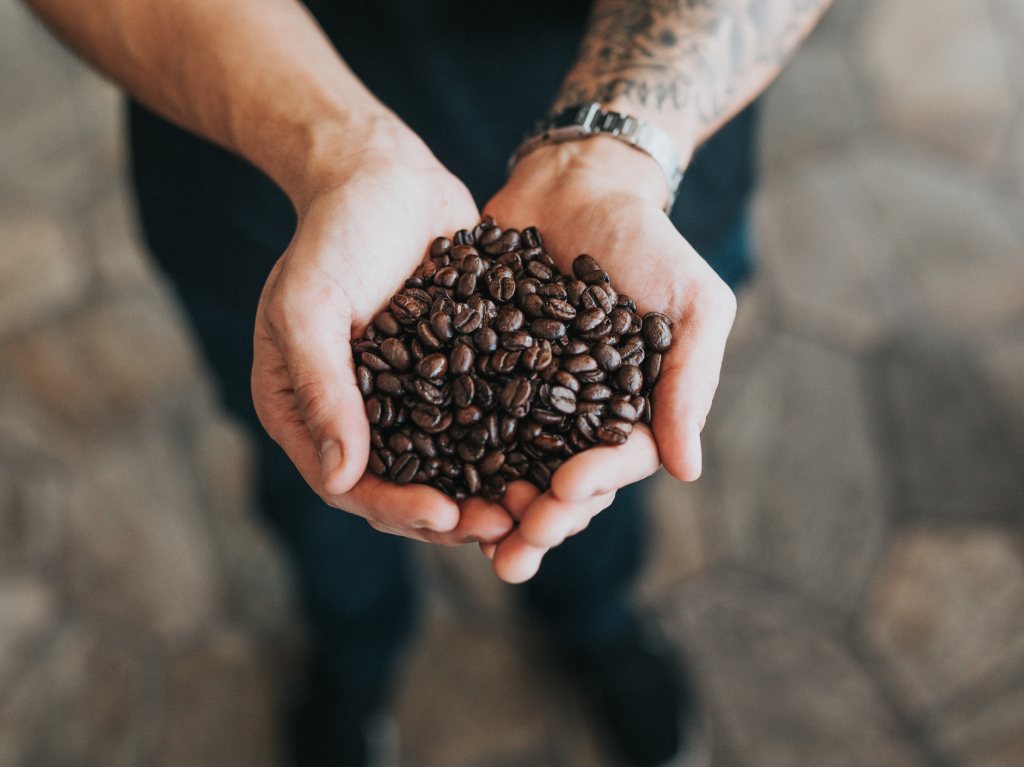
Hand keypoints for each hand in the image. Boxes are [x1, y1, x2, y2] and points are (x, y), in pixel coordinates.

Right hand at [252, 146, 513, 545]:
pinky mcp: (460, 373)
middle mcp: (363, 417)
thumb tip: (341, 479)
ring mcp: (414, 398)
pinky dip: (519, 442)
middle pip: (410, 487)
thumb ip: (321, 389)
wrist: (381, 176)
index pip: (352, 484)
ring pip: (455, 464)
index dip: (397, 508)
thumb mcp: (308, 307)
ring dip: (496, 490)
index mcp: (311, 414)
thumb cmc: (330, 235)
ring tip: (542, 506)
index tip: (444, 518)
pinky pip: (488, 419)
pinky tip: (560, 455)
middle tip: (509, 528)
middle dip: (458, 514)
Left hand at [482, 137, 736, 581]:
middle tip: (512, 551)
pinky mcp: (482, 372)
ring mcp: (529, 397)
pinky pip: (467, 420)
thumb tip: (688, 470)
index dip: (592, 485)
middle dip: (539, 521)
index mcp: (632, 409)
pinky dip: (452, 453)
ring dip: (494, 508)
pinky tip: (429, 480)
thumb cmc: (648, 240)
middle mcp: (578, 414)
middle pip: (561, 483)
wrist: (578, 184)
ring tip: (472, 538)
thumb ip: (691, 380)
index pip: (616, 463)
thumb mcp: (693, 302)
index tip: (565, 493)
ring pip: (512, 466)